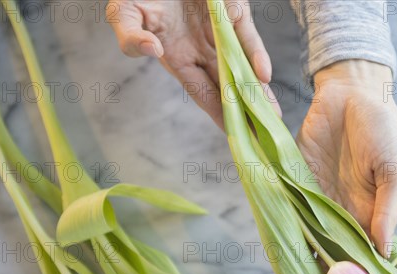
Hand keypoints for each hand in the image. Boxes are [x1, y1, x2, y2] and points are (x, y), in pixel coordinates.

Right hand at [107, 0, 277, 128]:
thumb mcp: (124, 14)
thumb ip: (130, 37)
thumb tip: (152, 51)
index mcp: (179, 58)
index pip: (203, 94)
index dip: (219, 115)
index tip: (235, 137)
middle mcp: (203, 50)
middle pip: (229, 87)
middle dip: (247, 112)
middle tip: (264, 138)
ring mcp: (220, 31)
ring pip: (243, 67)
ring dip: (258, 90)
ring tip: (273, 116)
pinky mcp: (233, 9)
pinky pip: (246, 34)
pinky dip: (256, 53)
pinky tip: (264, 73)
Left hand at [276, 60, 396, 273]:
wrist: (352, 93)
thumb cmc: (382, 129)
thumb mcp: (393, 170)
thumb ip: (386, 209)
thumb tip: (382, 251)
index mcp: (369, 217)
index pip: (364, 263)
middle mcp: (340, 217)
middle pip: (330, 262)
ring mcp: (315, 204)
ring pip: (305, 246)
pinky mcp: (293, 186)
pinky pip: (285, 217)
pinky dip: (280, 239)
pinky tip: (275, 261)